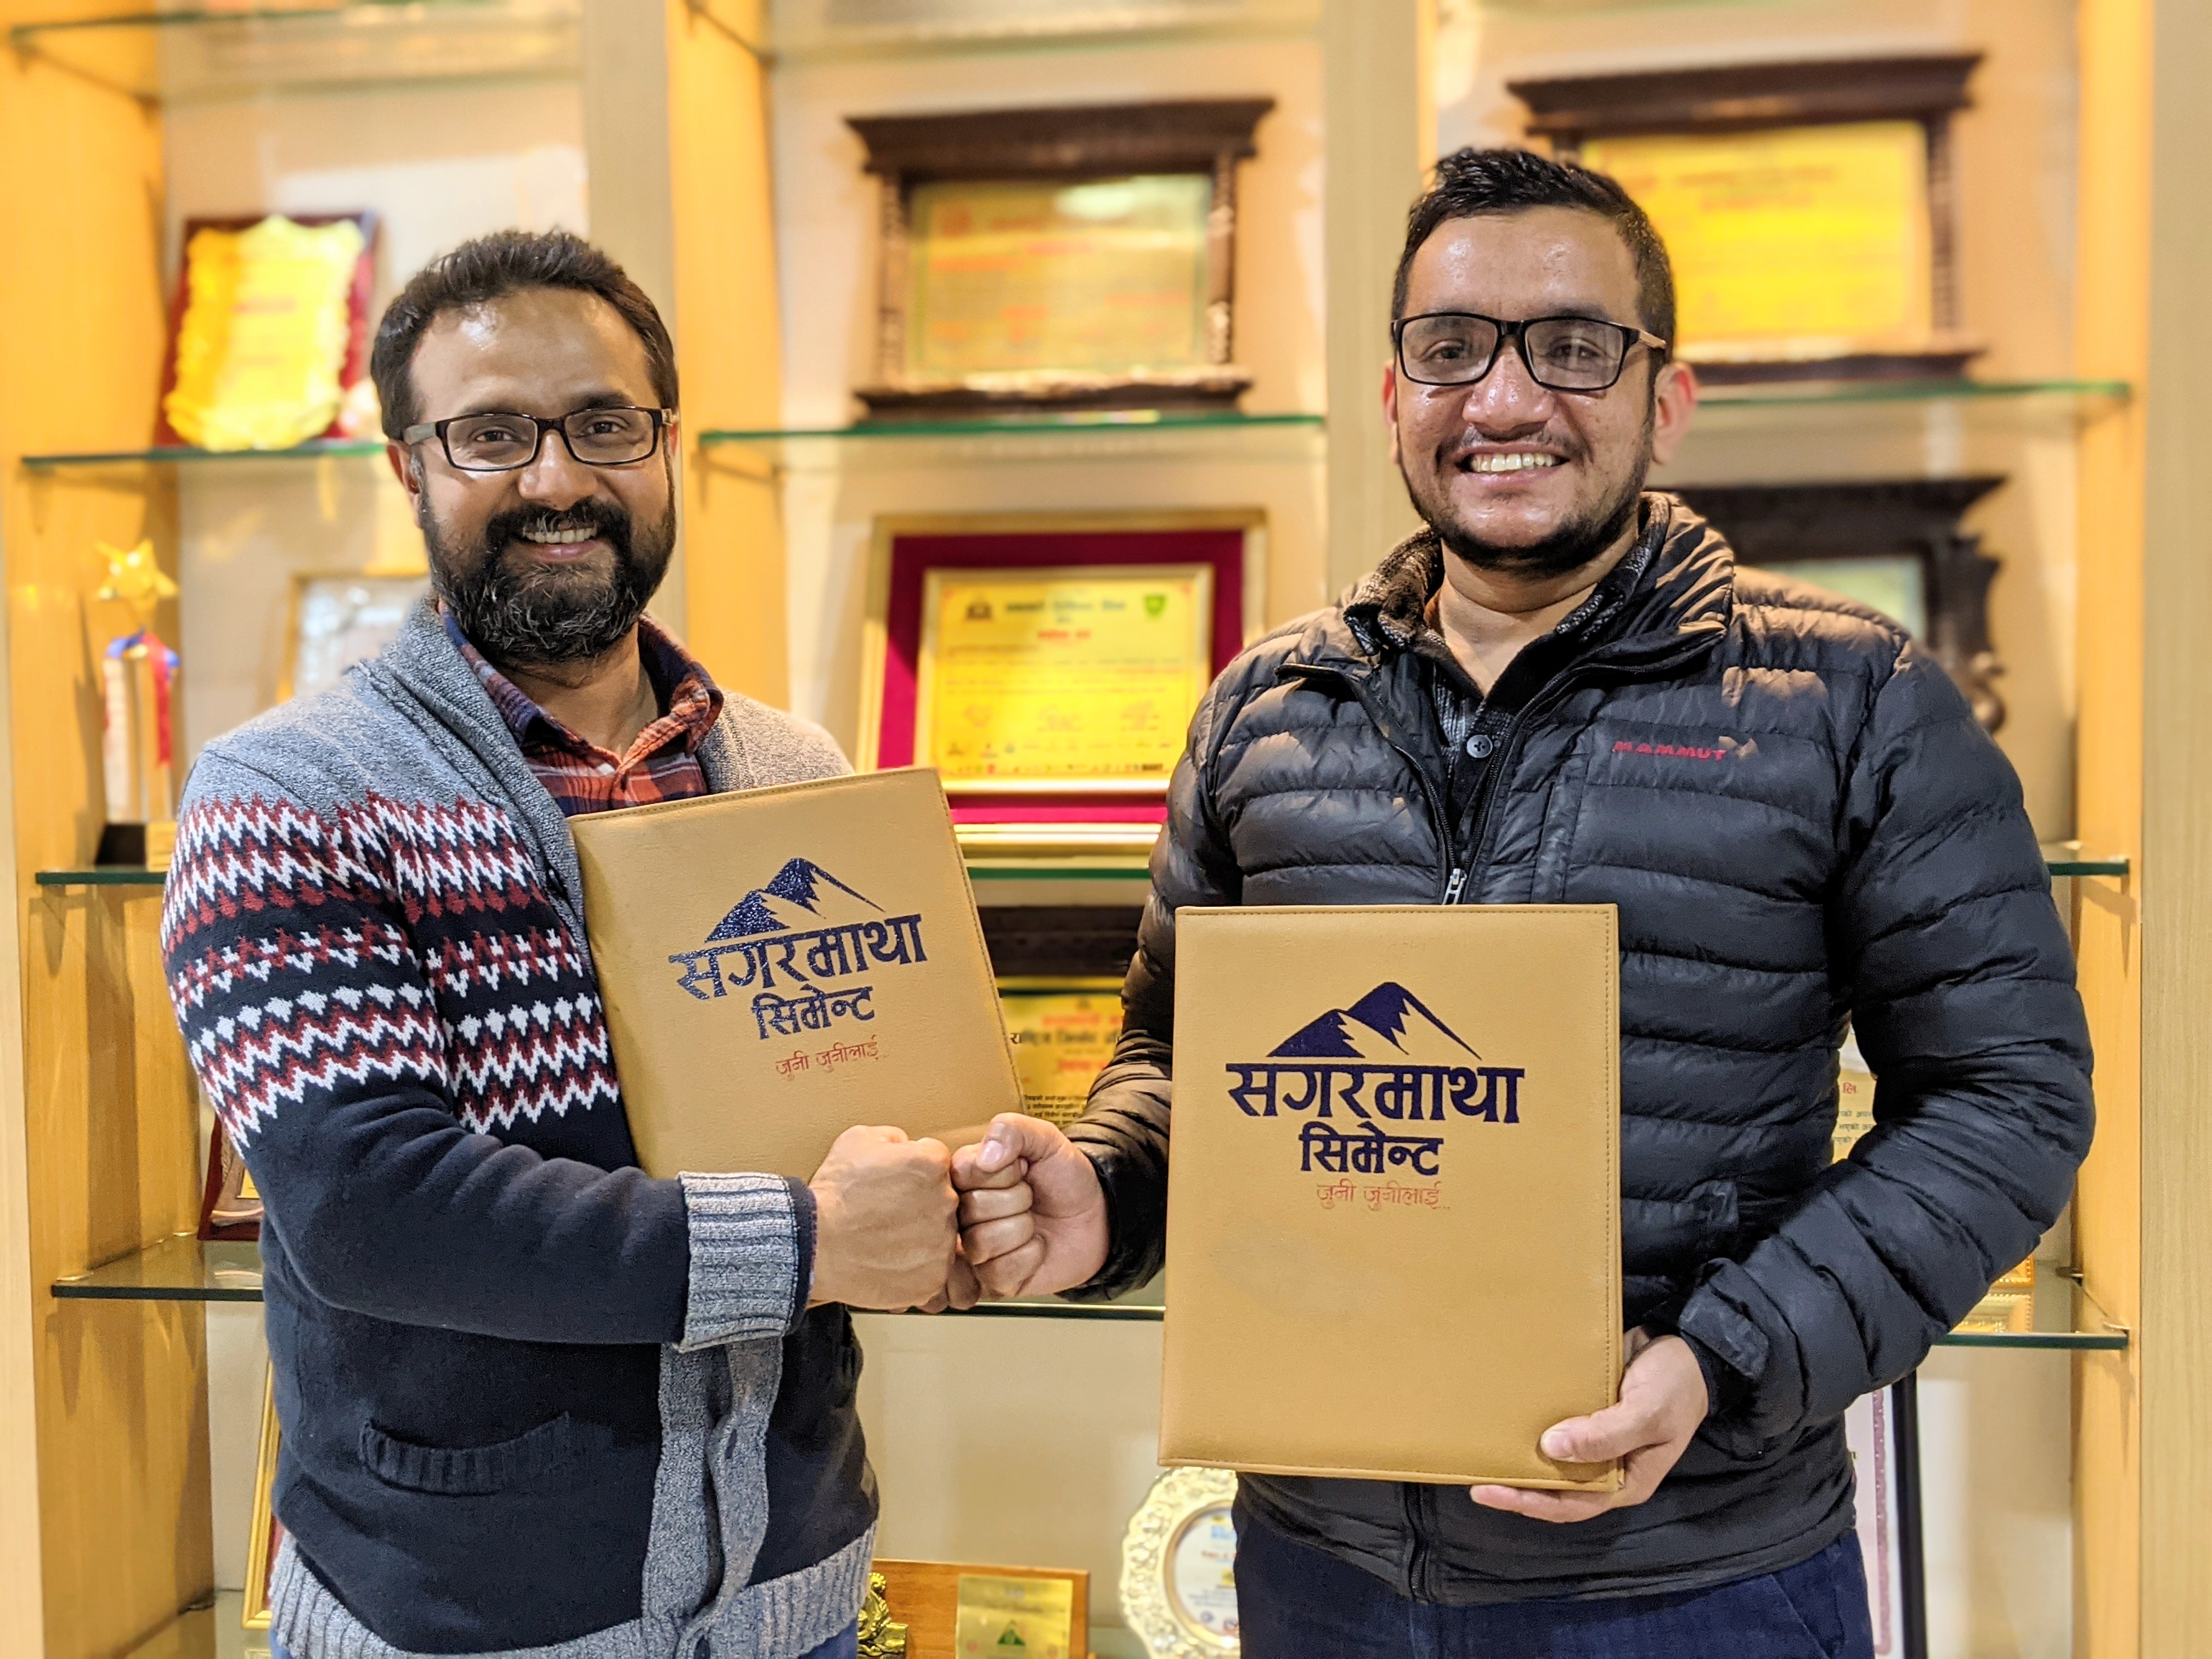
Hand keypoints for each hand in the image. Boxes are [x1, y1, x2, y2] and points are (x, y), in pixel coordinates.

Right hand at [806, 1126, 958, 1310]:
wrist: (812, 1245)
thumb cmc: (832, 1195)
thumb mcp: (857, 1139)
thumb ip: (893, 1137)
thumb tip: (906, 1144)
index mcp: (931, 1164)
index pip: (937, 1161)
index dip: (913, 1171)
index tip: (894, 1183)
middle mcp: (945, 1202)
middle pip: (942, 1199)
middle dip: (920, 1204)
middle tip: (886, 1212)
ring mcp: (941, 1244)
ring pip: (939, 1236)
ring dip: (918, 1237)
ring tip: (884, 1238)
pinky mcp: (932, 1278)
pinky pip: (931, 1270)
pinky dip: (913, 1268)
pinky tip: (887, 1260)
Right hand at [949, 1113, 1110, 1298]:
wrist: (1097, 1216)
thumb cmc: (1065, 1179)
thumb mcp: (1046, 1140)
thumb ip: (1012, 1130)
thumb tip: (985, 1155)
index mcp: (968, 1175)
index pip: (963, 1171)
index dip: (1002, 1172)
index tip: (1020, 1169)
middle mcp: (964, 1213)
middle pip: (971, 1210)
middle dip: (1017, 1200)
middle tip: (1031, 1197)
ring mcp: (975, 1248)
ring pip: (982, 1243)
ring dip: (1022, 1229)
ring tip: (1033, 1221)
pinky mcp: (992, 1279)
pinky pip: (999, 1271)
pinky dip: (1029, 1257)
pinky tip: (1036, 1247)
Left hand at [1470, 1330, 1707, 1522]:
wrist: (1688, 1347)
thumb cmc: (1676, 1386)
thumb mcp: (1648, 1412)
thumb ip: (1605, 1435)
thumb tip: (1551, 1449)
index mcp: (1626, 1482)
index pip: (1571, 1505)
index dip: (1529, 1503)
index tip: (1488, 1491)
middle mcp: (1608, 1468)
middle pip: (1555, 1488)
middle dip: (1516, 1487)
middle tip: (1471, 1475)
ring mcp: (1596, 1442)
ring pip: (1552, 1460)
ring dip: (1520, 1459)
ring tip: (1480, 1451)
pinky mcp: (1588, 1415)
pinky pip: (1556, 1429)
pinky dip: (1530, 1428)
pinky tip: (1503, 1419)